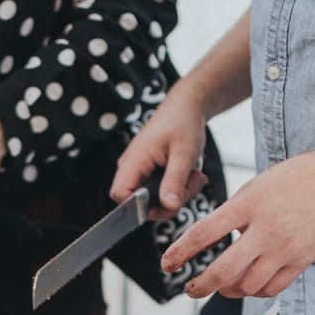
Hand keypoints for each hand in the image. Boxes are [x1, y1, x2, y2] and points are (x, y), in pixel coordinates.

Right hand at [110, 81, 208, 217]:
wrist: (187, 107)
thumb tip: (170, 207)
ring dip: (178, 196)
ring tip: (194, 176)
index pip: (120, 194)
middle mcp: (132, 168)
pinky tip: (191, 177)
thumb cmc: (183, 123)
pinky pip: (160, 194)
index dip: (139, 206)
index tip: (166, 202)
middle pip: (139, 203)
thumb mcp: (184, 154)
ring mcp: (140, 172)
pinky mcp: (150, 175)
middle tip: (192, 185)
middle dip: (168, 203)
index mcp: (134, 160)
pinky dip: (178, 191)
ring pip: (153, 201)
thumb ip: (175, 181)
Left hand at [162, 148, 314, 300]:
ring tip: (219, 285)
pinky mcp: (301, 262)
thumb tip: (211, 239)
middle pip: (223, 271)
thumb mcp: (258, 185)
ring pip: (246, 286)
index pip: (205, 233)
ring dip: (227, 290)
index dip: (181, 252)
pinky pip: (270, 289)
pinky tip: (247, 284)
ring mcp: (285, 249)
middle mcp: (266, 229)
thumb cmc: (298, 179)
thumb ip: (233, 212)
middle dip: (200, 285)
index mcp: (250, 204)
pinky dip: (253, 291)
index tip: (168, 263)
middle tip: (190, 288)